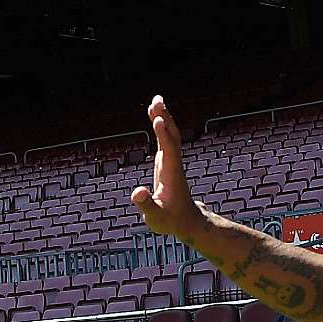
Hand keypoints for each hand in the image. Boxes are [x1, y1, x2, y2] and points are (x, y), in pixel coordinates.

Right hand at [130, 95, 204, 240]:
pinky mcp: (167, 162)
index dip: (163, 134)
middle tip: (157, 100)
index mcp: (172, 174)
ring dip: (164, 117)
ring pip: (170, 135)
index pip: (169, 150)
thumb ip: (146, 205)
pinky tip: (154, 115)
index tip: (158, 118)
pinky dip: (160, 126)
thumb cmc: (170, 220)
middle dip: (165, 118)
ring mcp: (171, 161)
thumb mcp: (156, 218)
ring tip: (155, 101)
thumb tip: (137, 193)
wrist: (185, 221)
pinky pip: (165, 139)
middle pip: (172, 136)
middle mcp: (174, 164)